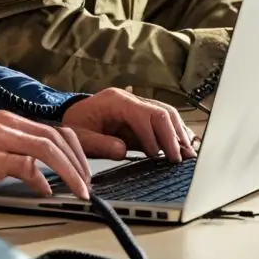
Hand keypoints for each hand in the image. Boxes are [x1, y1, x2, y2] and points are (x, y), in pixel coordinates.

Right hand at [0, 110, 90, 200]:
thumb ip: (16, 152)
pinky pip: (26, 166)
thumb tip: (41, 172)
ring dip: (68, 171)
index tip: (84, 167)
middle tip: (87, 182)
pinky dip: (41, 180)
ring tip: (77, 189)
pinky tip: (45, 191)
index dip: (74, 149)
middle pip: (55, 136)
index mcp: (7, 120)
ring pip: (47, 148)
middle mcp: (6, 124)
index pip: (52, 128)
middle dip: (78, 161)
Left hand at [62, 88, 196, 163]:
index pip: (143, 115)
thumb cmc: (75, 124)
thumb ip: (99, 144)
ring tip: (188, 154)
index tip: (158, 156)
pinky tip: (183, 145)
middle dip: (173, 135)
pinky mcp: (141, 117)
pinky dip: (174, 133)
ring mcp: (137, 106)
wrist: (71, 116)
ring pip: (166, 114)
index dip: (153, 136)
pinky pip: (162, 121)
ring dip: (178, 134)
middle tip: (181, 158)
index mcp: (115, 101)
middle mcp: (130, 99)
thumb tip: (122, 151)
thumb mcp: (79, 137)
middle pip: (161, 111)